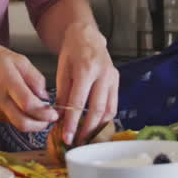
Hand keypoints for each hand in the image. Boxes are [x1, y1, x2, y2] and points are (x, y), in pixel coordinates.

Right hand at [0, 42, 58, 132]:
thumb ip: (36, 78)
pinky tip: (23, 107)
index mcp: (8, 82)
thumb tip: (45, 97)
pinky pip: (10, 120)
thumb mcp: (19, 60)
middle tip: (50, 119)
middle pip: (23, 123)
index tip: (55, 113)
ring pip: (17, 124)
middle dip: (40, 125)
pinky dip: (20, 117)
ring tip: (38, 111)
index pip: (29, 105)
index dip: (44, 113)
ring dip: (31, 122)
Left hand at [55, 21, 118, 145]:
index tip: (66, 137)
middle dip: (87, 129)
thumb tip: (60, 117)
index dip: (72, 122)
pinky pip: (113, 104)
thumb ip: (62, 93)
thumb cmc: (72, 51)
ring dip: (98, 127)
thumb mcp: (62, 70)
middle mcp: (103, 74)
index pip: (78, 102)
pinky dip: (106, 118)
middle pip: (97, 109)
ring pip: (109, 109)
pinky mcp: (117, 80)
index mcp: (86, 69)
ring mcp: (112, 77)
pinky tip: (97, 127)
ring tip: (87, 139)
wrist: (87, 35)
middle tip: (77, 142)